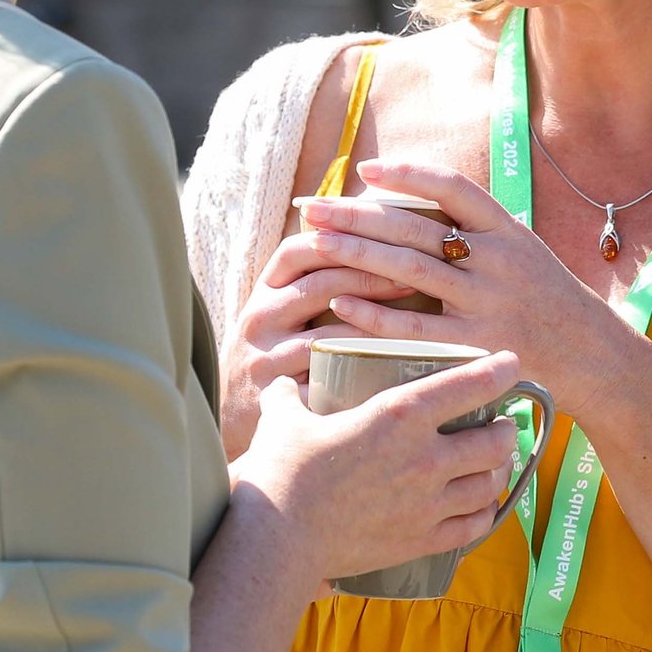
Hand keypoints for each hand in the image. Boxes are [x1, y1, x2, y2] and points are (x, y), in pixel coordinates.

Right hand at [218, 223, 437, 454]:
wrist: (233, 416)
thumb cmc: (275, 355)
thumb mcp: (283, 312)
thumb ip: (318, 280)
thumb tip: (383, 240)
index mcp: (264, 291)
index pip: (298, 249)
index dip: (342, 237)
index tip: (389, 234)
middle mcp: (259, 318)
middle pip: (318, 283)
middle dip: (372, 273)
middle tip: (418, 272)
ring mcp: (266, 358)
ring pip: (326, 332)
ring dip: (374, 321)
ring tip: (415, 315)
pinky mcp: (279, 398)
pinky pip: (326, 379)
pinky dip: (361, 366)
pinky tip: (394, 361)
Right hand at [231, 355, 524, 583]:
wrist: (278, 540)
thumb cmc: (281, 472)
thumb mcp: (285, 420)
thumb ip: (290, 396)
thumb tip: (281, 384)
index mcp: (399, 415)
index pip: (469, 385)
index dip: (499, 370)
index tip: (511, 363)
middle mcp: (425, 457)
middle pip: (494, 440)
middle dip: (504, 429)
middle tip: (499, 423)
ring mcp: (428, 503)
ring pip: (490, 483)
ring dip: (499, 469)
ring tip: (495, 462)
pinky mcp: (422, 540)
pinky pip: (473, 526)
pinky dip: (484, 512)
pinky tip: (481, 506)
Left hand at [284, 158, 635, 417]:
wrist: (595, 357)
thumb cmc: (550, 303)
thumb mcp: (525, 252)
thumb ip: (480, 230)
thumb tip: (420, 201)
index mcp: (509, 230)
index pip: (452, 187)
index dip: (406, 174)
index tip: (364, 170)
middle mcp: (498, 259)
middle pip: (416, 225)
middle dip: (357, 213)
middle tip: (313, 206)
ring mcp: (488, 302)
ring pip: (410, 268)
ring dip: (357, 253)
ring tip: (315, 243)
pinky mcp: (477, 346)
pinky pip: (415, 327)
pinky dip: (375, 314)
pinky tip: (340, 304)